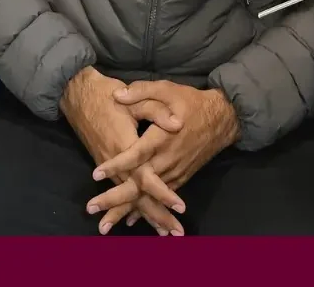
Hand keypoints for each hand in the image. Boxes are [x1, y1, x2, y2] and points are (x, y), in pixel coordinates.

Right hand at [60, 67, 184, 234]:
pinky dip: (129, 207)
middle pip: (138, 196)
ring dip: (144, 216)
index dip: (162, 193)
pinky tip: (135, 220)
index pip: (146, 177)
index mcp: (125, 147)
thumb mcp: (134, 96)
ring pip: (128, 197)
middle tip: (175, 234)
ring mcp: (109, 167)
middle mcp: (116, 164)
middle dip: (156, 216)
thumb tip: (177, 124)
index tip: (179, 206)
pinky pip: (120, 191)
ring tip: (163, 234)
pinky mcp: (106, 165)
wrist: (77, 94)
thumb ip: (156, 110)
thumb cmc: (107, 94)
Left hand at [86, 80, 239, 217]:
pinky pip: (161, 198)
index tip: (95, 174)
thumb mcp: (167, 89)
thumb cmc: (191, 102)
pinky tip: (131, 220)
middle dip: (114, 198)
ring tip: (104, 225)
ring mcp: (174, 171)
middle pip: (138, 184)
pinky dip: (146, 210)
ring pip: (149, 196)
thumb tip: (117, 95)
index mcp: (161, 138)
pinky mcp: (181, 177)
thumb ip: (142, 91)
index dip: (117, 164)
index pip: (136, 154)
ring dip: (127, 210)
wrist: (222, 118)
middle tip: (91, 208)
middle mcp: (167, 159)